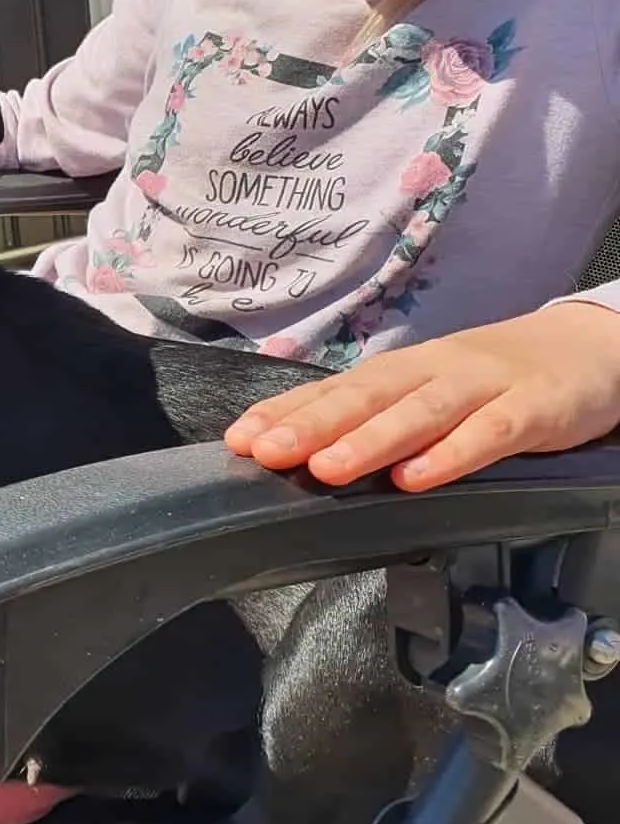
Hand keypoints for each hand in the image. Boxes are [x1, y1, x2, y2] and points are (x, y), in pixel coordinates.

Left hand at [225, 303, 619, 491]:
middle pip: (366, 396)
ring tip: (326, 468)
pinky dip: (451, 455)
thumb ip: (380, 418)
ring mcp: (483, 388)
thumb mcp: (432, 391)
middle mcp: (433, 371)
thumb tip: (307, 451)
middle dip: (311, 424)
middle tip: (265, 452)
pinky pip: (488, 435)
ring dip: (369, 441)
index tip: (238, 439)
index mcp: (402, 370)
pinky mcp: (532, 411)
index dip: (285, 412)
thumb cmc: (497, 379)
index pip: (334, 389)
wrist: (592, 345)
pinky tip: (416, 478)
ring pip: (419, 413)